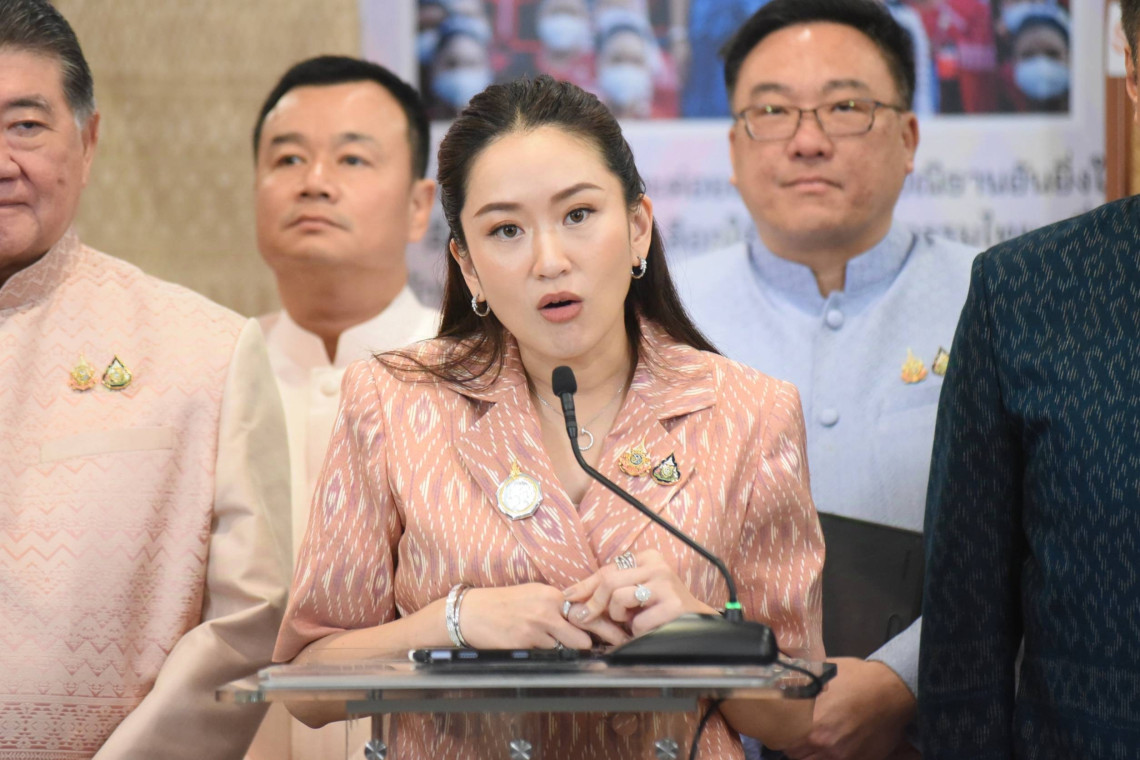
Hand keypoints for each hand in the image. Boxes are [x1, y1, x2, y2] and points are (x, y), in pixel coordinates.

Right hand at [458, 583, 627, 649]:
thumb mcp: (533, 595)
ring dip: (571, 648)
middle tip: (616, 646)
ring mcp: (537, 626)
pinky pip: (549, 653)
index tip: (621, 630)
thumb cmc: (502, 604)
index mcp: (552, 594)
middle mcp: (548, 608)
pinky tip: (537, 646)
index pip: (587, 607)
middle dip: (600, 640)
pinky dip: (549, 653)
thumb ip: (557, 604)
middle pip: (586, 629)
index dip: (606, 621)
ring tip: (570, 646)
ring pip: (569, 645)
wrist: (472, 612)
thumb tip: (581, 615)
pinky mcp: (526, 642)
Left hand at [562, 550, 715, 636]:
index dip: (585, 585)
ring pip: (620, 598)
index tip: (569, 596)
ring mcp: (666, 585)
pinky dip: (636, 631)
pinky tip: (646, 628)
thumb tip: (573, 599)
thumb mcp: (636, 592)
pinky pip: (638, 621)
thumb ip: (609, 590)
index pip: (607, 569)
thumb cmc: (661, 607)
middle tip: (586, 617)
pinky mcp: (673, 605)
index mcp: (647, 558)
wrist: (698, 622)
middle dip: (593, 602)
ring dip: (618, 616)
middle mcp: (657, 566)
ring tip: (629, 620)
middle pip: (609, 581)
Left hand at [781, 658, 915, 759]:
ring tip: (813, 741)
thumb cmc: (857, 678)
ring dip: (811, 754)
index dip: (780, 736)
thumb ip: (799, 685)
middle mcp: (826, 747)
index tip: (781, 729)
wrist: (892, 690)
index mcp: (813, 726)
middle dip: (795, 746)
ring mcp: (845, 757)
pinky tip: (831, 746)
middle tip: (796, 735)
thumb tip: (780, 681)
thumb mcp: (822, 673)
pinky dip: (831, 757)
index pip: (784, 743)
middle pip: (798, 756)